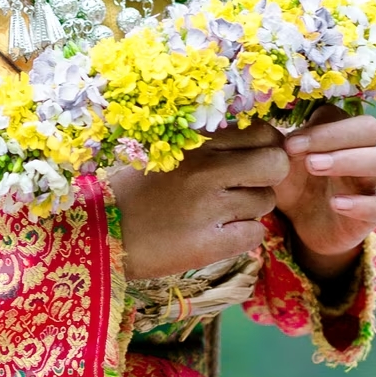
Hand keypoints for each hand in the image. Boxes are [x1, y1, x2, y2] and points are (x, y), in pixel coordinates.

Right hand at [106, 122, 288, 280]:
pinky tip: (219, 236)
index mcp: (195, 143)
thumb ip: (207, 146)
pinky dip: (243, 236)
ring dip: (251, 210)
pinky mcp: (210, 244)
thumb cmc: (132, 191)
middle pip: (276, 164)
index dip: (266, 147)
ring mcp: (210, 208)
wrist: (99, 233)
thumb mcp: (167, 153)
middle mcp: (206, 170)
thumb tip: (256, 141)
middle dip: (270, 177)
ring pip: (266, 202)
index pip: (261, 132)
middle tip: (249, 187)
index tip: (255, 159)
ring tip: (221, 214)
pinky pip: (255, 234)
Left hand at [275, 106, 375, 280]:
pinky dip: (363, 204)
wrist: (301, 226)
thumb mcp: (278, 163)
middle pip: (369, 128)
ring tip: (315, 167)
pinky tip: (336, 204)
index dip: (316, 126)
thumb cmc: (291, 183)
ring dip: (352, 159)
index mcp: (334, 133)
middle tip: (304, 156)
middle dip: (336, 136)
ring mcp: (370, 181)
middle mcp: (359, 151)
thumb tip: (256, 124)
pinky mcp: (374, 213)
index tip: (289, 144)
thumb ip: (271, 143)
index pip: (338, 113)